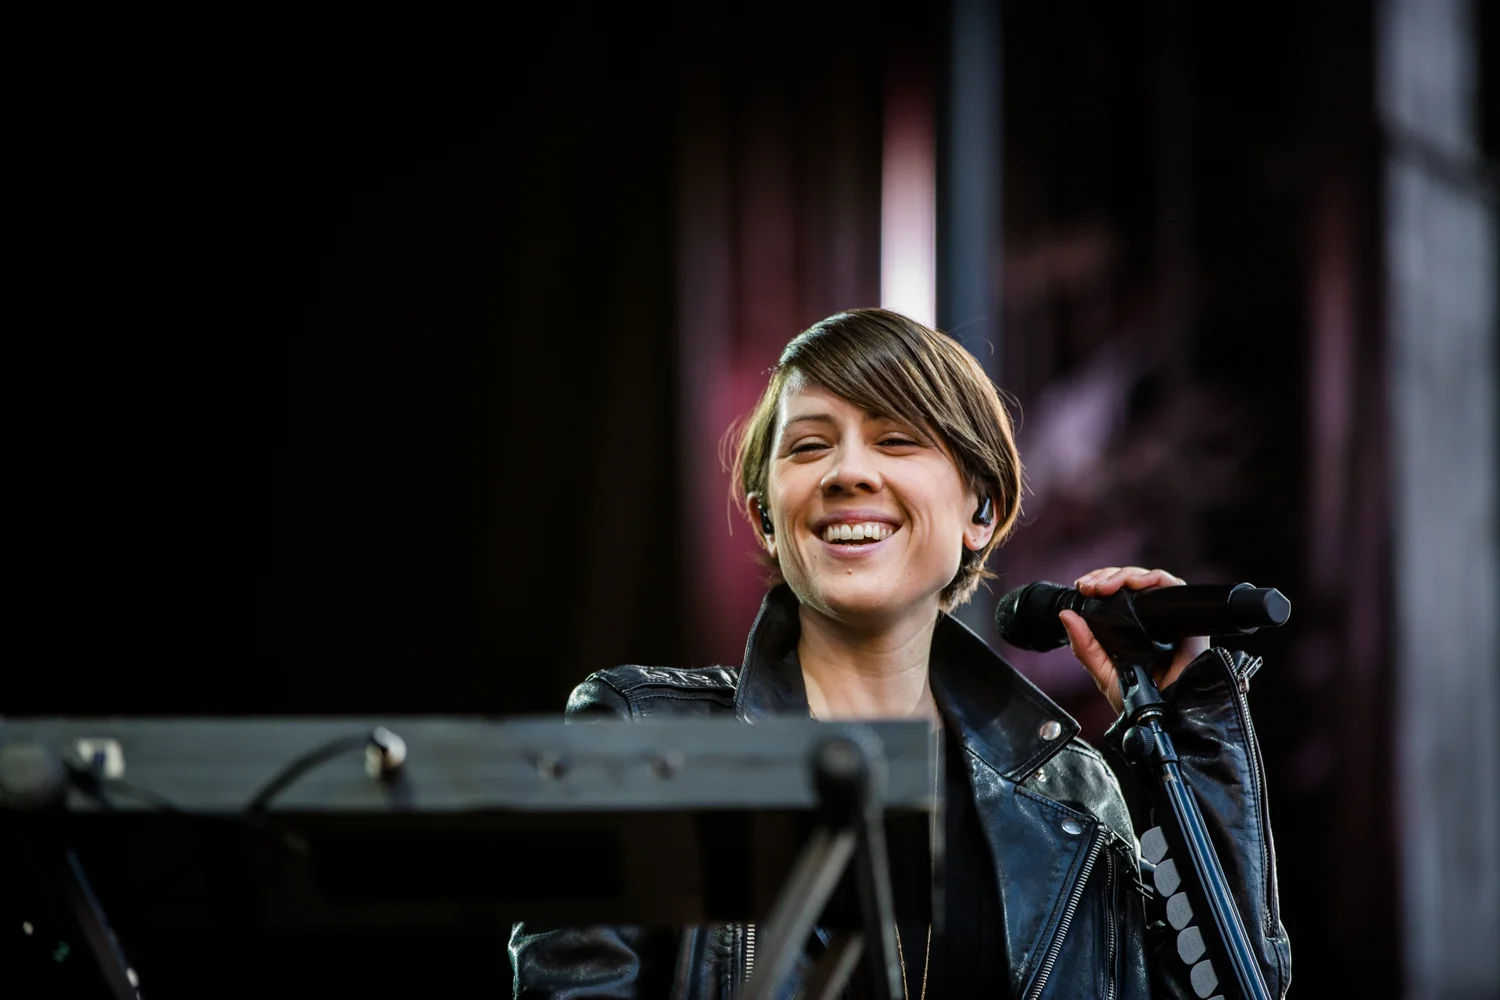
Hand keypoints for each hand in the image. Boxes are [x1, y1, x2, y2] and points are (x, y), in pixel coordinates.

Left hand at [1058, 566, 1209, 715]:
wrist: (1166, 717)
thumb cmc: (1139, 701)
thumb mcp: (1103, 672)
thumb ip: (1085, 646)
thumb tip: (1066, 615)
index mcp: (1131, 628)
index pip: (1117, 592)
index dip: (1100, 581)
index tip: (1083, 587)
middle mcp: (1151, 620)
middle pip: (1131, 581)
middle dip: (1107, 576)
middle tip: (1090, 586)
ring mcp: (1169, 619)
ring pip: (1150, 579)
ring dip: (1125, 576)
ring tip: (1105, 586)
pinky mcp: (1187, 620)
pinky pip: (1174, 587)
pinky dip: (1153, 579)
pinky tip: (1135, 585)